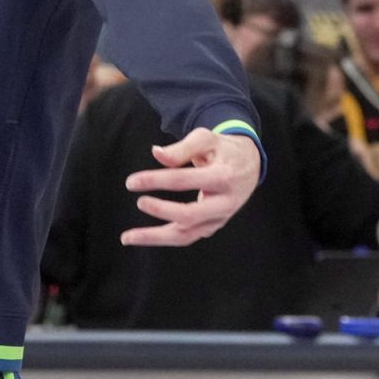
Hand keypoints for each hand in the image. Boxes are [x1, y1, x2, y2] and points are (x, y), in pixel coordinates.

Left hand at [122, 129, 260, 245]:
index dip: (156, 180)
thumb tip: (156, 153)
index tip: (131, 182)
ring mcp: (219, 218)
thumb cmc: (223, 149)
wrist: (250, 165)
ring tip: (127, 238)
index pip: (184, 181)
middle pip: (190, 215)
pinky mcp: (213, 226)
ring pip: (187, 235)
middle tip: (139, 202)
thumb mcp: (206, 139)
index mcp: (223, 177)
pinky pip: (187, 236)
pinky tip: (145, 237)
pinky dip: (165, 238)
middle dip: (161, 211)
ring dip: (156, 238)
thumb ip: (182, 147)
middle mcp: (224, 203)